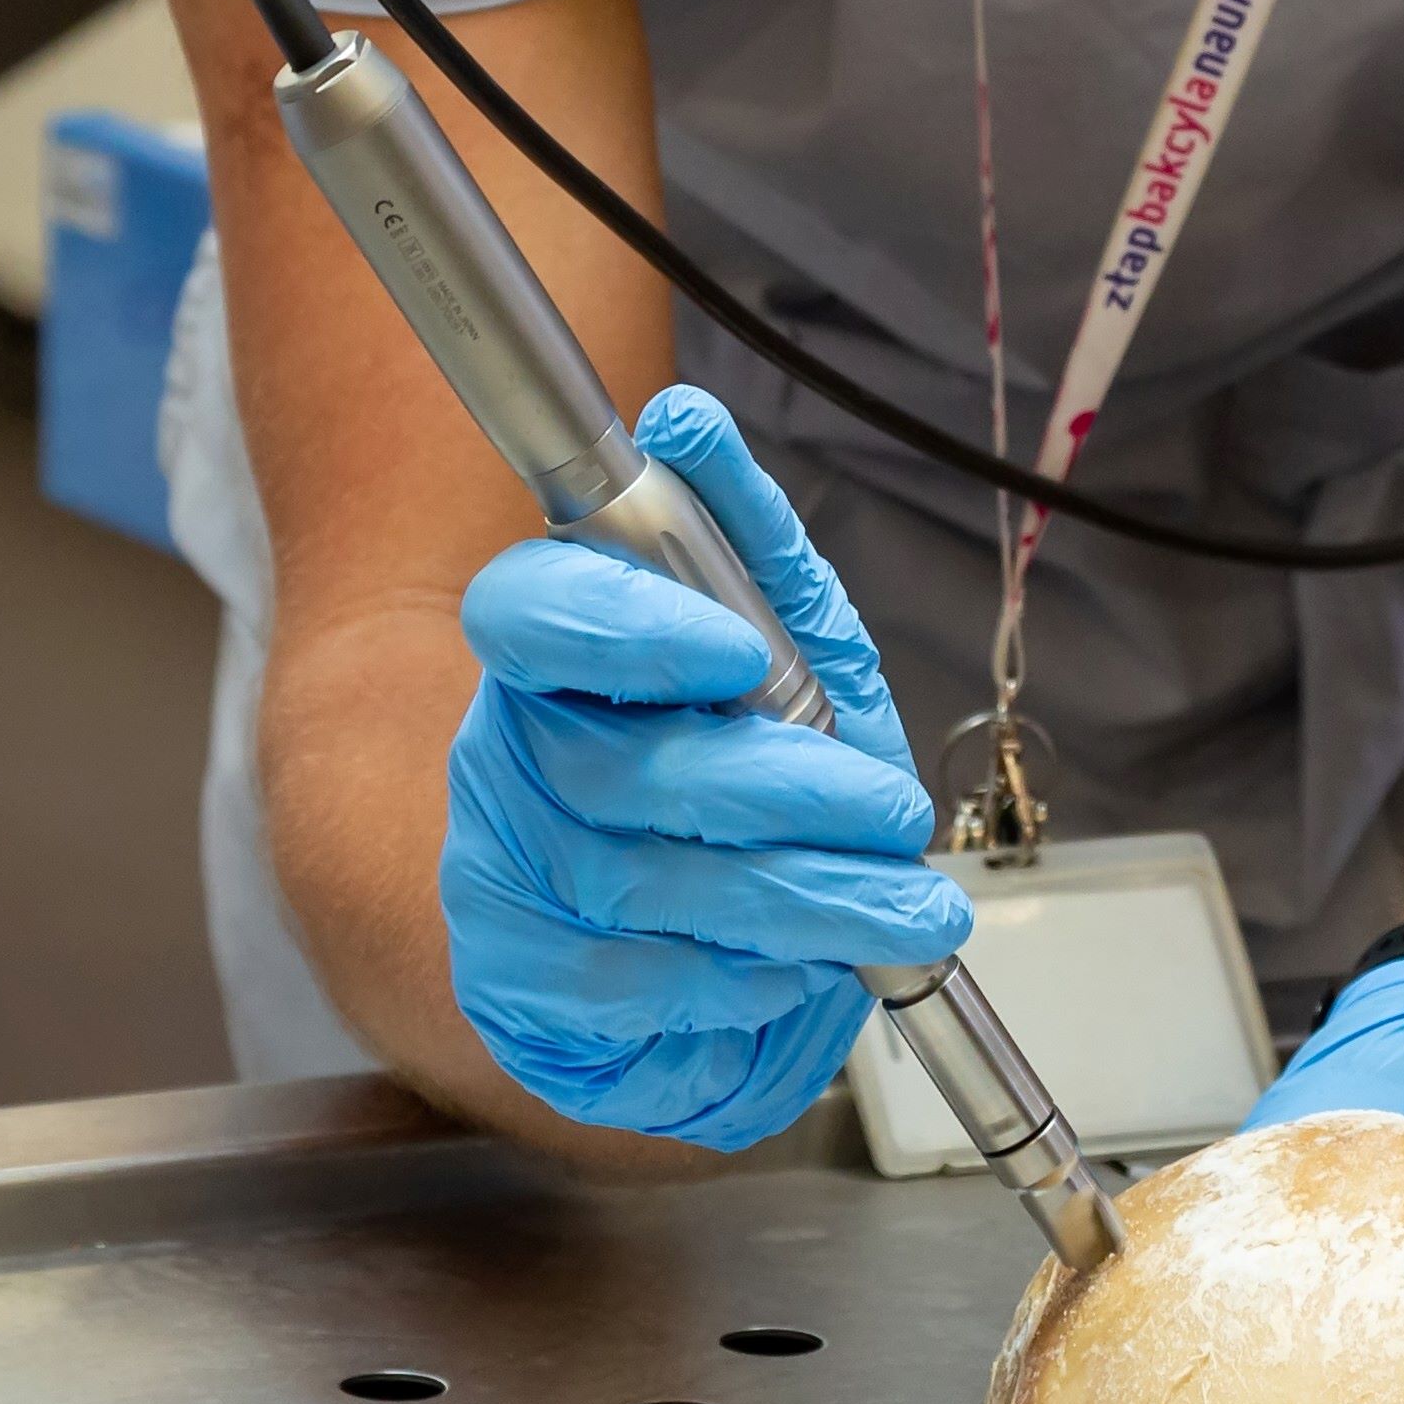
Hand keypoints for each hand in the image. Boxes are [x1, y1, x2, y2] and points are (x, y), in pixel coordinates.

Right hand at [439, 386, 971, 1147]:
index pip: (528, 612)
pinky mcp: (518, 984)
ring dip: (798, 895)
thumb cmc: (714, 769)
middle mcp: (502, 754)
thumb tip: (687, 419)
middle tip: (890, 811)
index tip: (741, 651)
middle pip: (615, 764)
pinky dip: (737, 978)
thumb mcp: (765, 648)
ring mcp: (500, 874)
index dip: (627, 627)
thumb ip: (736, 539)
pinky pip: (631, 982)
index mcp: (544, 650)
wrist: (628, 937)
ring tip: (904, 906)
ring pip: (641, 880)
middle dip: (776, 790)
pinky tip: (801, 970)